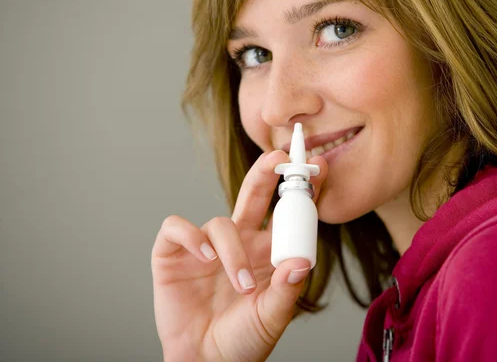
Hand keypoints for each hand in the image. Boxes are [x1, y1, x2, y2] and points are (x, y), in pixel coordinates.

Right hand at [151, 150, 327, 360]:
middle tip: (279, 158)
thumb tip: (301, 261)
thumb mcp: (272, 317)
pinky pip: (177, 228)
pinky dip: (190, 236)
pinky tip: (204, 257)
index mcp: (267, 251)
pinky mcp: (173, 254)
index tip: (320, 166)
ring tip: (241, 286)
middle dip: (266, 173)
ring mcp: (206, 246)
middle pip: (253, 195)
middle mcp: (239, 241)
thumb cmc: (243, 339)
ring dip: (233, 251)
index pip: (286, 212)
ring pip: (221, 223)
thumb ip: (287, 291)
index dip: (301, 189)